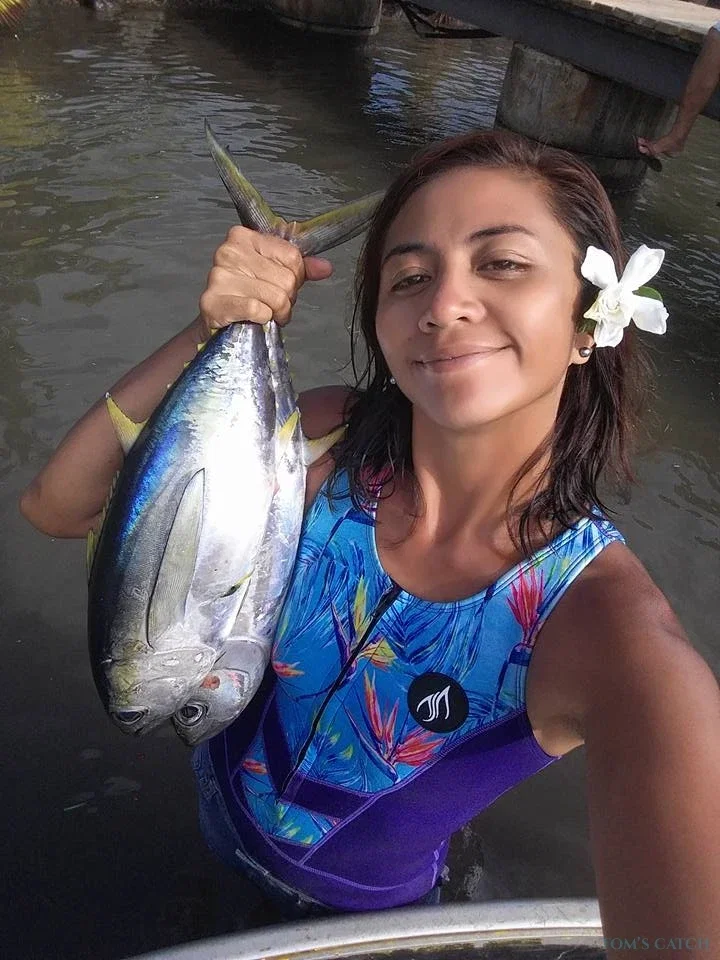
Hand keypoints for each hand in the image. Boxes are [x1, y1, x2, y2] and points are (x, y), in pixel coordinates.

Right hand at [197, 226, 332, 338]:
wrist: (218, 318)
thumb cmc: (247, 294)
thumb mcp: (275, 274)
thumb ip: (300, 269)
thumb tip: (325, 267)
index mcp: (244, 237)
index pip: (292, 256)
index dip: (296, 277)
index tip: (284, 286)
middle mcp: (229, 252)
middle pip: (286, 279)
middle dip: (287, 298)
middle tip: (273, 303)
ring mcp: (219, 276)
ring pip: (276, 297)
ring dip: (277, 312)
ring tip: (265, 312)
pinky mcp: (213, 301)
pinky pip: (258, 310)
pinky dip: (263, 319)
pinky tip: (254, 318)